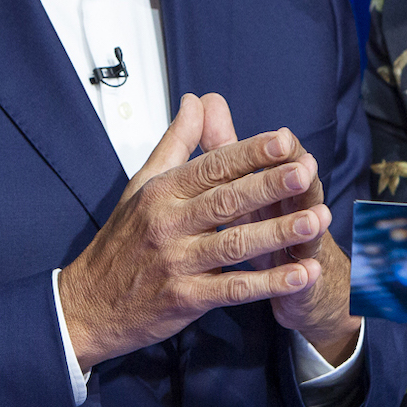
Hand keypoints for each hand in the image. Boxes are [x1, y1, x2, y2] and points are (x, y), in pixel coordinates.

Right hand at [58, 94, 329, 370]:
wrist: (90, 304)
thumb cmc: (122, 241)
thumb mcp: (142, 184)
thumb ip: (176, 142)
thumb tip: (196, 101)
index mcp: (162, 192)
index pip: (212, 166)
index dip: (250, 153)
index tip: (285, 140)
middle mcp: (169, 224)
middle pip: (227, 200)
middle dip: (270, 185)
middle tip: (308, 171)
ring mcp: (178, 263)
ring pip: (235, 244)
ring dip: (278, 232)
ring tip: (316, 220)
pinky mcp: (186, 298)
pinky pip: (235, 289)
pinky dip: (270, 282)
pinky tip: (301, 274)